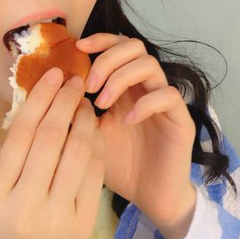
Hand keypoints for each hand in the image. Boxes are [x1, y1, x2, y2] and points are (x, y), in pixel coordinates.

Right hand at [0, 69, 103, 238]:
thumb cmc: (4, 230)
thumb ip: (13, 155)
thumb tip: (37, 101)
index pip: (21, 134)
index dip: (40, 98)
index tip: (52, 75)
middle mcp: (26, 206)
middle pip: (52, 138)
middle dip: (65, 102)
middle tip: (74, 81)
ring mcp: (58, 216)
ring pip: (78, 152)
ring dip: (85, 119)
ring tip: (84, 103)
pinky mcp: (84, 223)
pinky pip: (94, 173)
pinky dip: (95, 144)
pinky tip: (93, 130)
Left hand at [76, 34, 196, 238]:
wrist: (150, 198)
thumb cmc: (120, 166)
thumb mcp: (90, 136)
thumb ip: (79, 111)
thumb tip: (58, 87)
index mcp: (126, 86)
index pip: (119, 46)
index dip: (100, 40)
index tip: (78, 48)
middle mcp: (146, 87)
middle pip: (135, 46)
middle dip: (108, 58)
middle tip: (89, 85)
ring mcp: (165, 101)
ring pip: (150, 64)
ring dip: (121, 77)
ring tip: (103, 102)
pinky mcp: (181, 119)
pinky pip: (168, 95)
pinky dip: (145, 103)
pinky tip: (127, 120)